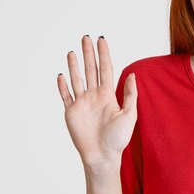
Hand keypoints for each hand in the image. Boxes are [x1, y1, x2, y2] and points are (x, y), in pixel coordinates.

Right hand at [56, 35, 137, 168]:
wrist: (102, 156)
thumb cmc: (118, 139)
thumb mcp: (129, 115)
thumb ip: (129, 95)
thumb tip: (132, 75)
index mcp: (108, 95)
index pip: (105, 69)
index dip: (103, 54)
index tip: (101, 40)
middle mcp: (94, 96)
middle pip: (90, 70)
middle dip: (88, 54)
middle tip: (85, 37)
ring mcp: (82, 103)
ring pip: (77, 79)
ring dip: (74, 65)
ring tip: (72, 51)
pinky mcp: (71, 112)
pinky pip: (65, 96)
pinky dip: (62, 85)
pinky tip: (61, 74)